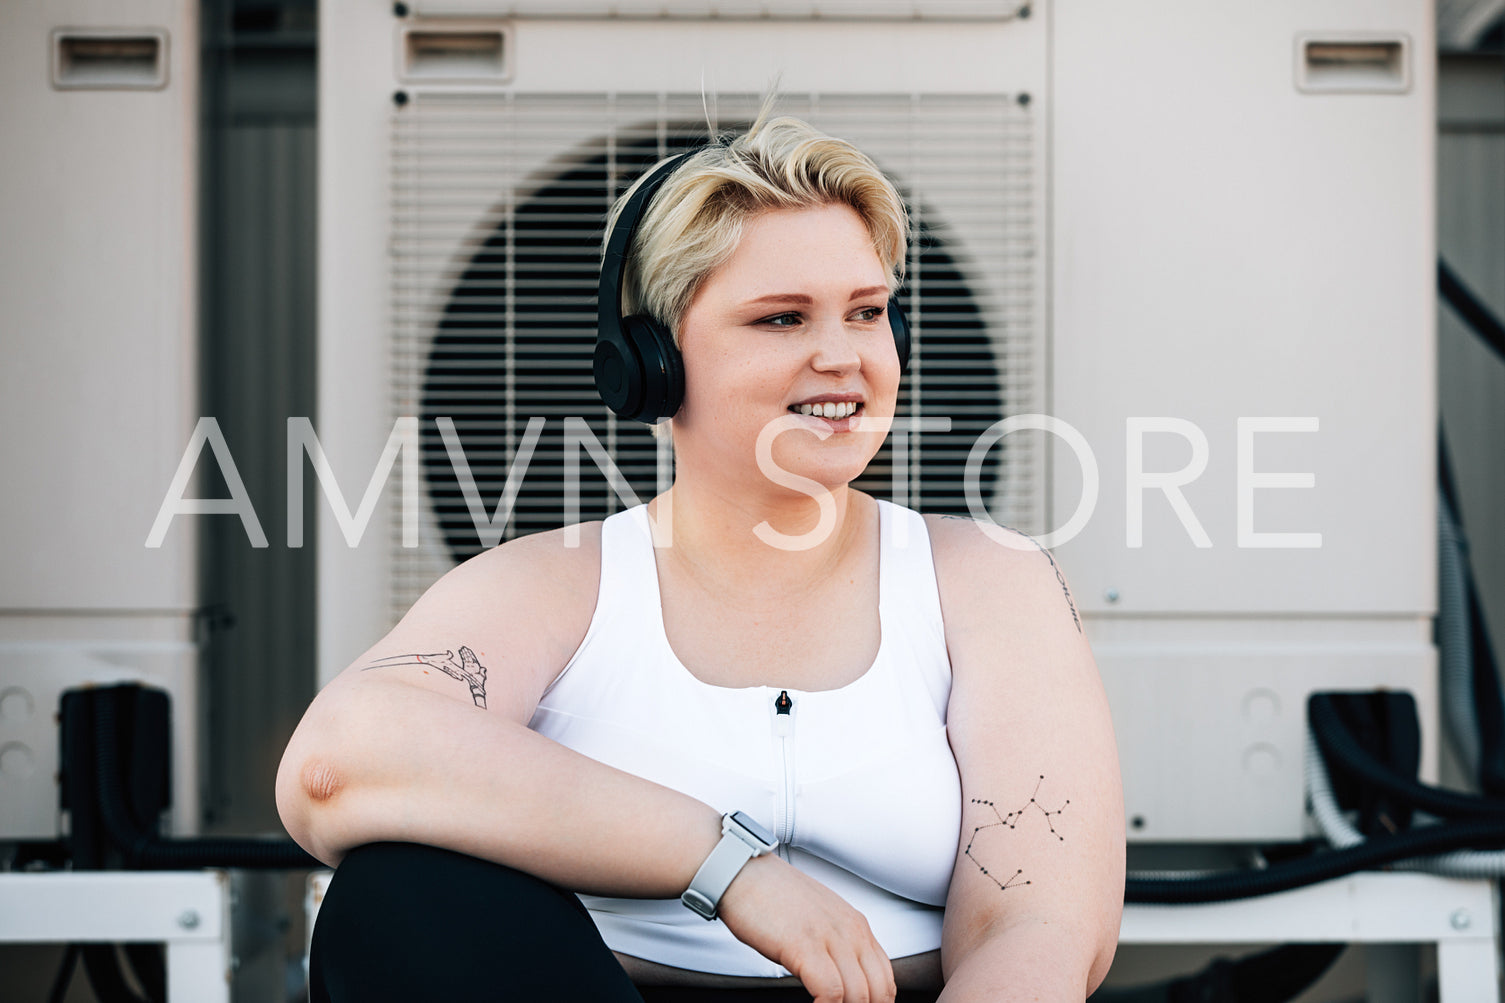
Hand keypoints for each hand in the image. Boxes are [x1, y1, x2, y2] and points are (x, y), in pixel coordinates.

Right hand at [716, 853, 896, 1002]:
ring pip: (859, 996)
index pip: (886, 979)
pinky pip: (830, 992)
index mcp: (856, 925)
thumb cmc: (772, 896)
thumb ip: (837, 943)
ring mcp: (829, 937)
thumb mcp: (819, 917)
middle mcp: (850, 931)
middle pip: (878, 991)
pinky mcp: (804, 946)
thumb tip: (841, 977)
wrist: (741, 870)